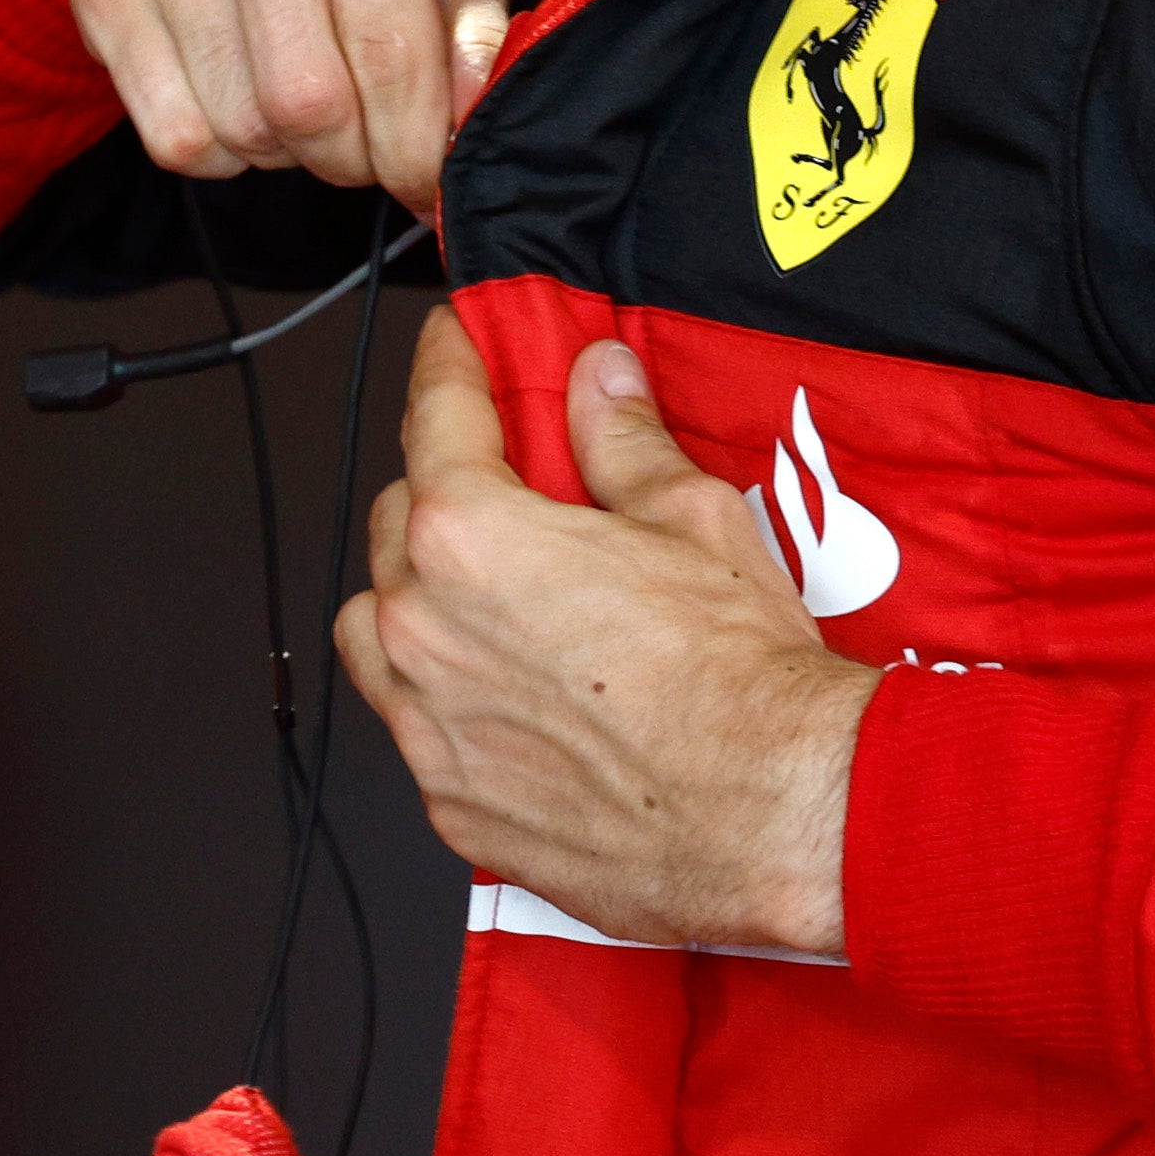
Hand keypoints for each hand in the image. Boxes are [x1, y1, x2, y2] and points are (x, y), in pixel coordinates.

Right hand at [66, 0, 514, 214]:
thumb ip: (472, 15)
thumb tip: (466, 115)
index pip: (391, 51)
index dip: (416, 145)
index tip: (424, 178)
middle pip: (308, 101)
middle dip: (351, 157)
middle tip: (364, 148)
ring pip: (236, 125)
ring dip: (283, 152)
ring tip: (300, 108)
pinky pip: (170, 132)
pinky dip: (217, 149)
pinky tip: (237, 97)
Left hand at [337, 319, 871, 957]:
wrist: (776, 811)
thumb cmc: (739, 675)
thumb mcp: (691, 518)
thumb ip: (622, 441)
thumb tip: (597, 382)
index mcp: (470, 538)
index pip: (435, 416)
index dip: (449, 365)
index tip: (454, 345)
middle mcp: (425, 629)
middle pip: (398, 523)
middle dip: (445, 492)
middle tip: (507, 487)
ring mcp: (429, 724)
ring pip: (378, 629)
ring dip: (419, 598)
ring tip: (491, 598)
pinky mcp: (453, 803)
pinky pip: (416, 726)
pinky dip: (446, 699)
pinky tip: (512, 696)